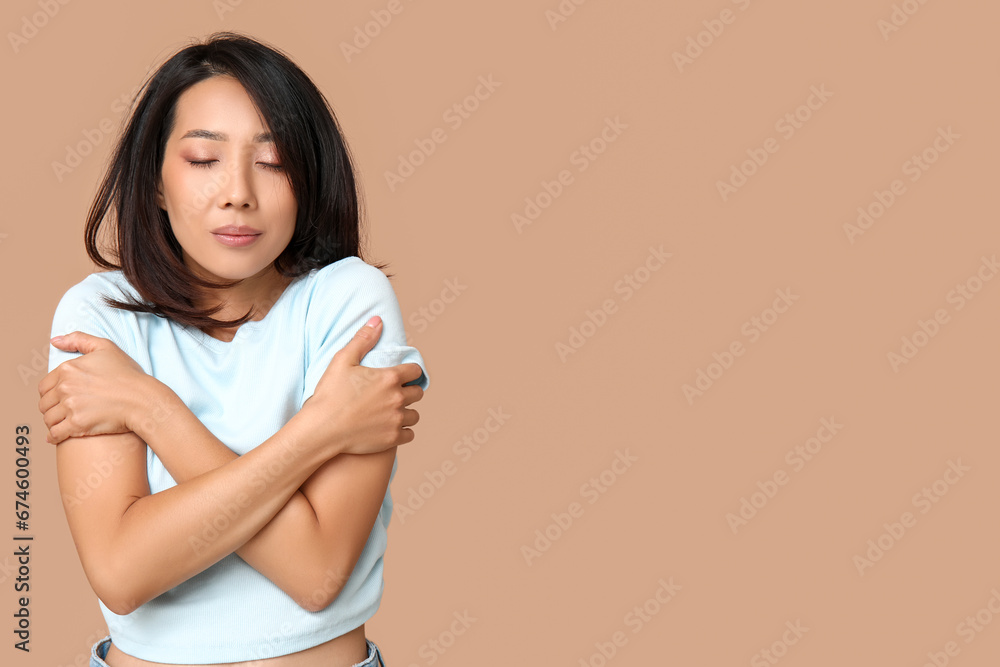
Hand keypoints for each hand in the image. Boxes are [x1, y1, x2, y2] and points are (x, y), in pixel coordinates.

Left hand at [38, 332, 149, 443]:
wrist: (142, 399)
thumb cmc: (128, 374)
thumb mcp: (106, 347)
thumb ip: (78, 339)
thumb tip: (55, 341)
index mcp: (68, 369)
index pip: (44, 386)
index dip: (51, 393)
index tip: (60, 398)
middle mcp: (65, 387)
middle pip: (44, 403)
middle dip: (52, 408)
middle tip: (62, 412)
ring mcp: (70, 407)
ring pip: (48, 419)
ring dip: (53, 423)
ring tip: (62, 423)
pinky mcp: (77, 425)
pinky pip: (54, 434)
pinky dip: (53, 437)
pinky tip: (58, 437)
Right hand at [304, 316, 423, 456]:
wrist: (322, 428)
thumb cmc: (330, 393)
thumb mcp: (342, 360)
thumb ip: (363, 340)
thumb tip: (377, 320)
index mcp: (390, 378)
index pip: (416, 371)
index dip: (410, 372)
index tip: (404, 376)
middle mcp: (398, 398)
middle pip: (418, 393)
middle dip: (409, 391)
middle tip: (395, 394)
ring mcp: (396, 420)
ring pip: (415, 415)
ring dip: (407, 412)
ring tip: (393, 412)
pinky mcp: (392, 438)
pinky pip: (410, 434)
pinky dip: (403, 431)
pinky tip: (391, 427)